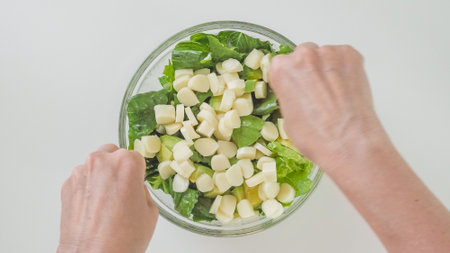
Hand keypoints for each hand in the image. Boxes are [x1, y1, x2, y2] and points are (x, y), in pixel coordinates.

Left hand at [58, 144, 157, 252]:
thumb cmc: (122, 239)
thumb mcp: (150, 211)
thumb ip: (141, 189)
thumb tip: (133, 187)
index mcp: (126, 163)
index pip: (136, 156)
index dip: (138, 172)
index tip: (137, 183)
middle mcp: (101, 162)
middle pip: (113, 154)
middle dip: (119, 168)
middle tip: (123, 191)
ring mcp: (81, 173)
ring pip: (96, 166)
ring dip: (102, 177)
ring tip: (108, 203)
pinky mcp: (66, 186)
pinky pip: (82, 180)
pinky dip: (88, 188)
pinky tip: (95, 208)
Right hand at [269, 43, 386, 170]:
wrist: (349, 143)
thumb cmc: (317, 137)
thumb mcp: (287, 118)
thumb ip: (290, 95)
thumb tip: (298, 92)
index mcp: (281, 69)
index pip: (281, 65)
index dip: (291, 78)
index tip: (297, 86)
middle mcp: (304, 55)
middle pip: (304, 55)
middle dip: (309, 71)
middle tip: (317, 92)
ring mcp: (329, 53)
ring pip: (326, 56)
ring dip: (328, 69)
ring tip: (334, 95)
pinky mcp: (352, 56)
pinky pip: (344, 57)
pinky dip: (345, 70)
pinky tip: (346, 90)